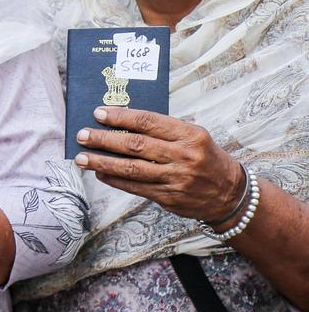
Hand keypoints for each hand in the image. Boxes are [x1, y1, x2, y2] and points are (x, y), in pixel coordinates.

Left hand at [74, 106, 244, 222]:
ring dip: (102, 163)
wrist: (230, 193)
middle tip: (82, 135)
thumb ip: (163, 130)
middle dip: (104, 140)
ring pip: (131, 169)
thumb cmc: (205, 157)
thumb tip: (122, 123)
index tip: (99, 114)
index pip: (149, 122)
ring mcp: (176, 179)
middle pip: (135, 145)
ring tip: (81, 158)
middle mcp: (184, 156)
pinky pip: (136, 187)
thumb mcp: (193, 136)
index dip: (121, 117)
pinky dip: (115, 180)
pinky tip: (100, 173)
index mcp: (190, 135)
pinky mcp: (169, 198)